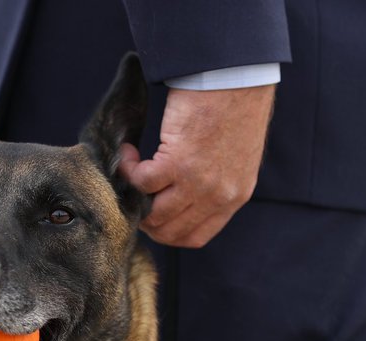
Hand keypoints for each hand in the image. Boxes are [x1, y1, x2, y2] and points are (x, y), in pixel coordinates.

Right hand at [119, 84, 274, 248]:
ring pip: (153, 212)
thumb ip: (217, 182)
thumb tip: (186, 195)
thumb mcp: (236, 157)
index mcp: (234, 196)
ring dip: (134, 194)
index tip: (154, 214)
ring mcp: (197, 183)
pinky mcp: (177, 163)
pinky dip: (129, 169)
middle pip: (169, 231)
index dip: (168, 232)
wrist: (236, 77)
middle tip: (135, 193)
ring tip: (132, 168)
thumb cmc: (234, 106)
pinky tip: (129, 153)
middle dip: (145, 217)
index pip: (195, 237)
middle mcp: (217, 196)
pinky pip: (142, 182)